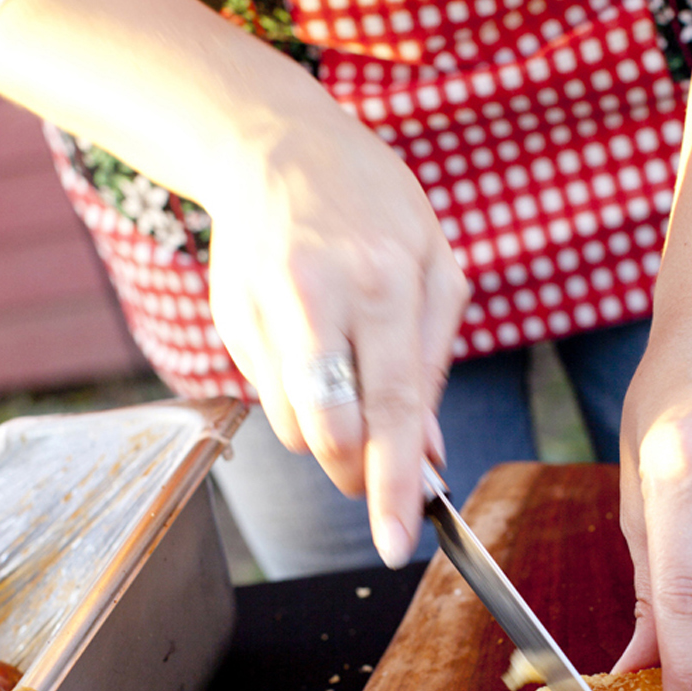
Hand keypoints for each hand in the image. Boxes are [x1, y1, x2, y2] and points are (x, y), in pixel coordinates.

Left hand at [0, 0, 470, 566]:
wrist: (292, 148)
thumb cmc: (256, 246)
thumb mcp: (242, 316)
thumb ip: (291, 391)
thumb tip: (353, 462)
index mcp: (304, 286)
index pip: (332, 398)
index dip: (343, 459)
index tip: (355, 506)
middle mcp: (371, 274)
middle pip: (393, 400)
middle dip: (396, 481)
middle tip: (397, 543)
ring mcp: (419, 265)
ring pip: (420, 380)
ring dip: (405, 438)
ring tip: (397, 486)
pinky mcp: (449, 265)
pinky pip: (437, 350)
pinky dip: (416, 392)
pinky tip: (403, 416)